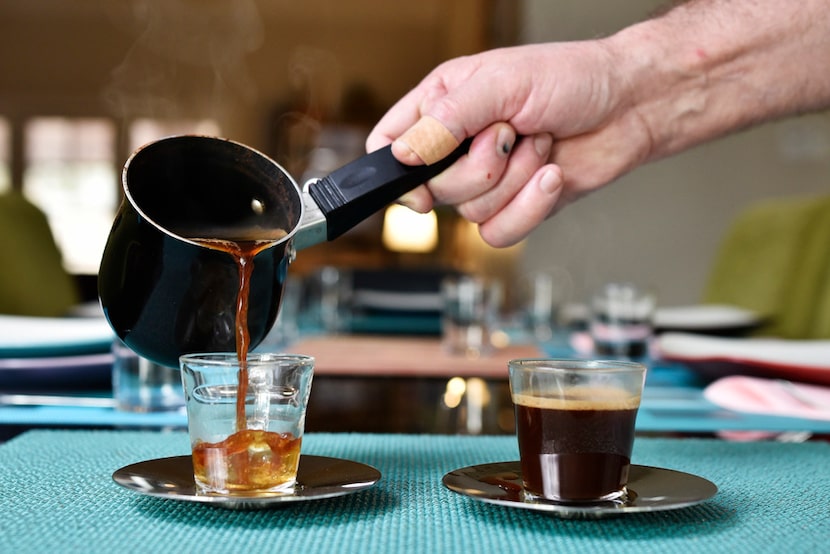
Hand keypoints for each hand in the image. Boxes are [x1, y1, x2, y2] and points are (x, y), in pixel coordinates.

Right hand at [367, 42, 652, 246]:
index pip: (389, 145)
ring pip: (470, 212)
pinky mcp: (516, 205)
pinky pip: (499, 232)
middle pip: (433, 189)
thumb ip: (445, 119)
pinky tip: (550, 175)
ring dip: (515, 180)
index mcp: (443, 106)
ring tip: (539, 144)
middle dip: (481, 166)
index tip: (419, 178)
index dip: (393, 170)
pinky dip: (530, 207)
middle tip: (511, 132)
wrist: (629, 106)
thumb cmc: (572, 77)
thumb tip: (400, 155)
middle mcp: (460, 145)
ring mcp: (488, 179)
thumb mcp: (501, 83)